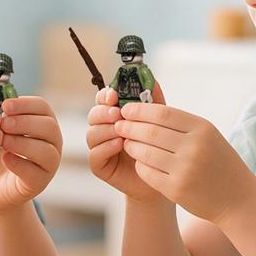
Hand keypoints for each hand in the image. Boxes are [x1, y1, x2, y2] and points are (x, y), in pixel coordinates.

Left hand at [0, 96, 62, 215]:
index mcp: (42, 123)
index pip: (43, 107)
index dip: (25, 104)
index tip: (5, 106)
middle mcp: (51, 142)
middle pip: (49, 126)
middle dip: (25, 122)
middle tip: (4, 124)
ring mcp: (49, 164)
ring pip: (46, 150)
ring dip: (23, 142)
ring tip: (2, 141)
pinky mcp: (39, 183)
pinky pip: (35, 172)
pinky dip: (20, 163)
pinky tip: (5, 158)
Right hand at [86, 84, 168, 202]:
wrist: (163, 176)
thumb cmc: (159, 147)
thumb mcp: (158, 122)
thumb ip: (154, 102)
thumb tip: (154, 79)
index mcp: (115, 115)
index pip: (102, 99)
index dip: (105, 95)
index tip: (114, 94)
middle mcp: (104, 129)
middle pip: (93, 115)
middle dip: (104, 112)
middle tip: (117, 113)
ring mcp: (100, 147)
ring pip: (92, 133)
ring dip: (105, 129)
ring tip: (121, 131)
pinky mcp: (100, 165)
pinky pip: (94, 154)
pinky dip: (105, 147)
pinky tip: (120, 145)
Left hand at [113, 103, 254, 223]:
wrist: (237, 198)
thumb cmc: (219, 162)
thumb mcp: (208, 135)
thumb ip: (181, 121)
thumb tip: (147, 104)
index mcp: (202, 128)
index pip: (162, 113)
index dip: (140, 110)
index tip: (126, 109)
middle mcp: (194, 147)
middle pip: (150, 131)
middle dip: (129, 127)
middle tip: (119, 125)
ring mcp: (185, 169)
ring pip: (145, 152)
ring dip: (131, 146)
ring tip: (127, 143)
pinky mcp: (176, 189)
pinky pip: (147, 172)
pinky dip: (140, 165)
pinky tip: (139, 162)